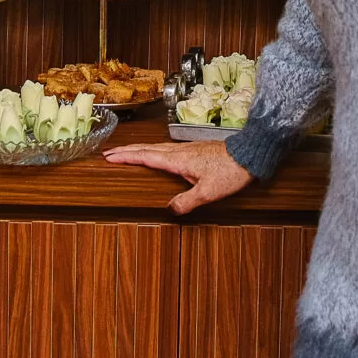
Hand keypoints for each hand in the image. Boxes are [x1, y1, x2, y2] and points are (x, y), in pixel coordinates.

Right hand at [104, 140, 252, 213]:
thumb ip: (187, 201)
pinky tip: (155, 155)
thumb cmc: (231, 172)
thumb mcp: (209, 192)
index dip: (126, 157)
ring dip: (138, 149)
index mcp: (177, 160)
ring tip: (125, 152)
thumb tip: (169, 210)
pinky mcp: (194, 150)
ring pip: (156, 147)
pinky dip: (152, 150)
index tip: (109, 157)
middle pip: (146, 148)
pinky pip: (165, 148)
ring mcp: (186, 149)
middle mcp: (179, 151)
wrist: (249, 154)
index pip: (145, 157)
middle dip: (126, 150)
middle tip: (108, 152)